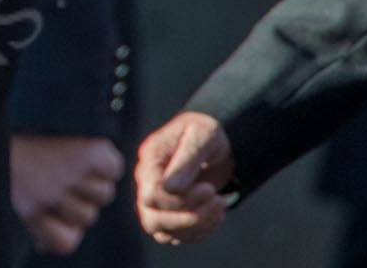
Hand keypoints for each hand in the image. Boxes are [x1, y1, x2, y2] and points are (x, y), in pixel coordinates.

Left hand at [12, 133, 123, 255]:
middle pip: (89, 218)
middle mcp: (54, 195)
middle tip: (56, 175)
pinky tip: (88, 152)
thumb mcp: (16, 197)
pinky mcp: (92, 153)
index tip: (47, 209)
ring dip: (92, 180)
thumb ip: (37, 226)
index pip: (67, 242)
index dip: (61, 227)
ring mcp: (73, 174)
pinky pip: (114, 168)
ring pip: (103, 195)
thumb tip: (47, 246)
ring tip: (70, 160)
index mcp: (30, 210)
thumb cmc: (11, 157)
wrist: (3, 117)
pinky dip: (106, 162)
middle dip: (76, 201)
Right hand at [135, 111, 234, 244]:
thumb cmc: (206, 131)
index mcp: (150, 158)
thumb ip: (186, 160)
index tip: (209, 189)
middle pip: (152, 217)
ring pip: (161, 230)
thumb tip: (170, 189)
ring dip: (195, 227)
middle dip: (189, 217)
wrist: (216, 140)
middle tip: (218, 200)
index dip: (180, 201)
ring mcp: (156, 199)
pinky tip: (216, 214)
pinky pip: (174, 235)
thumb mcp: (201, 136)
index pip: (151, 195)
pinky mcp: (169, 212)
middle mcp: (147, 181)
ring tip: (220, 207)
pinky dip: (198, 232)